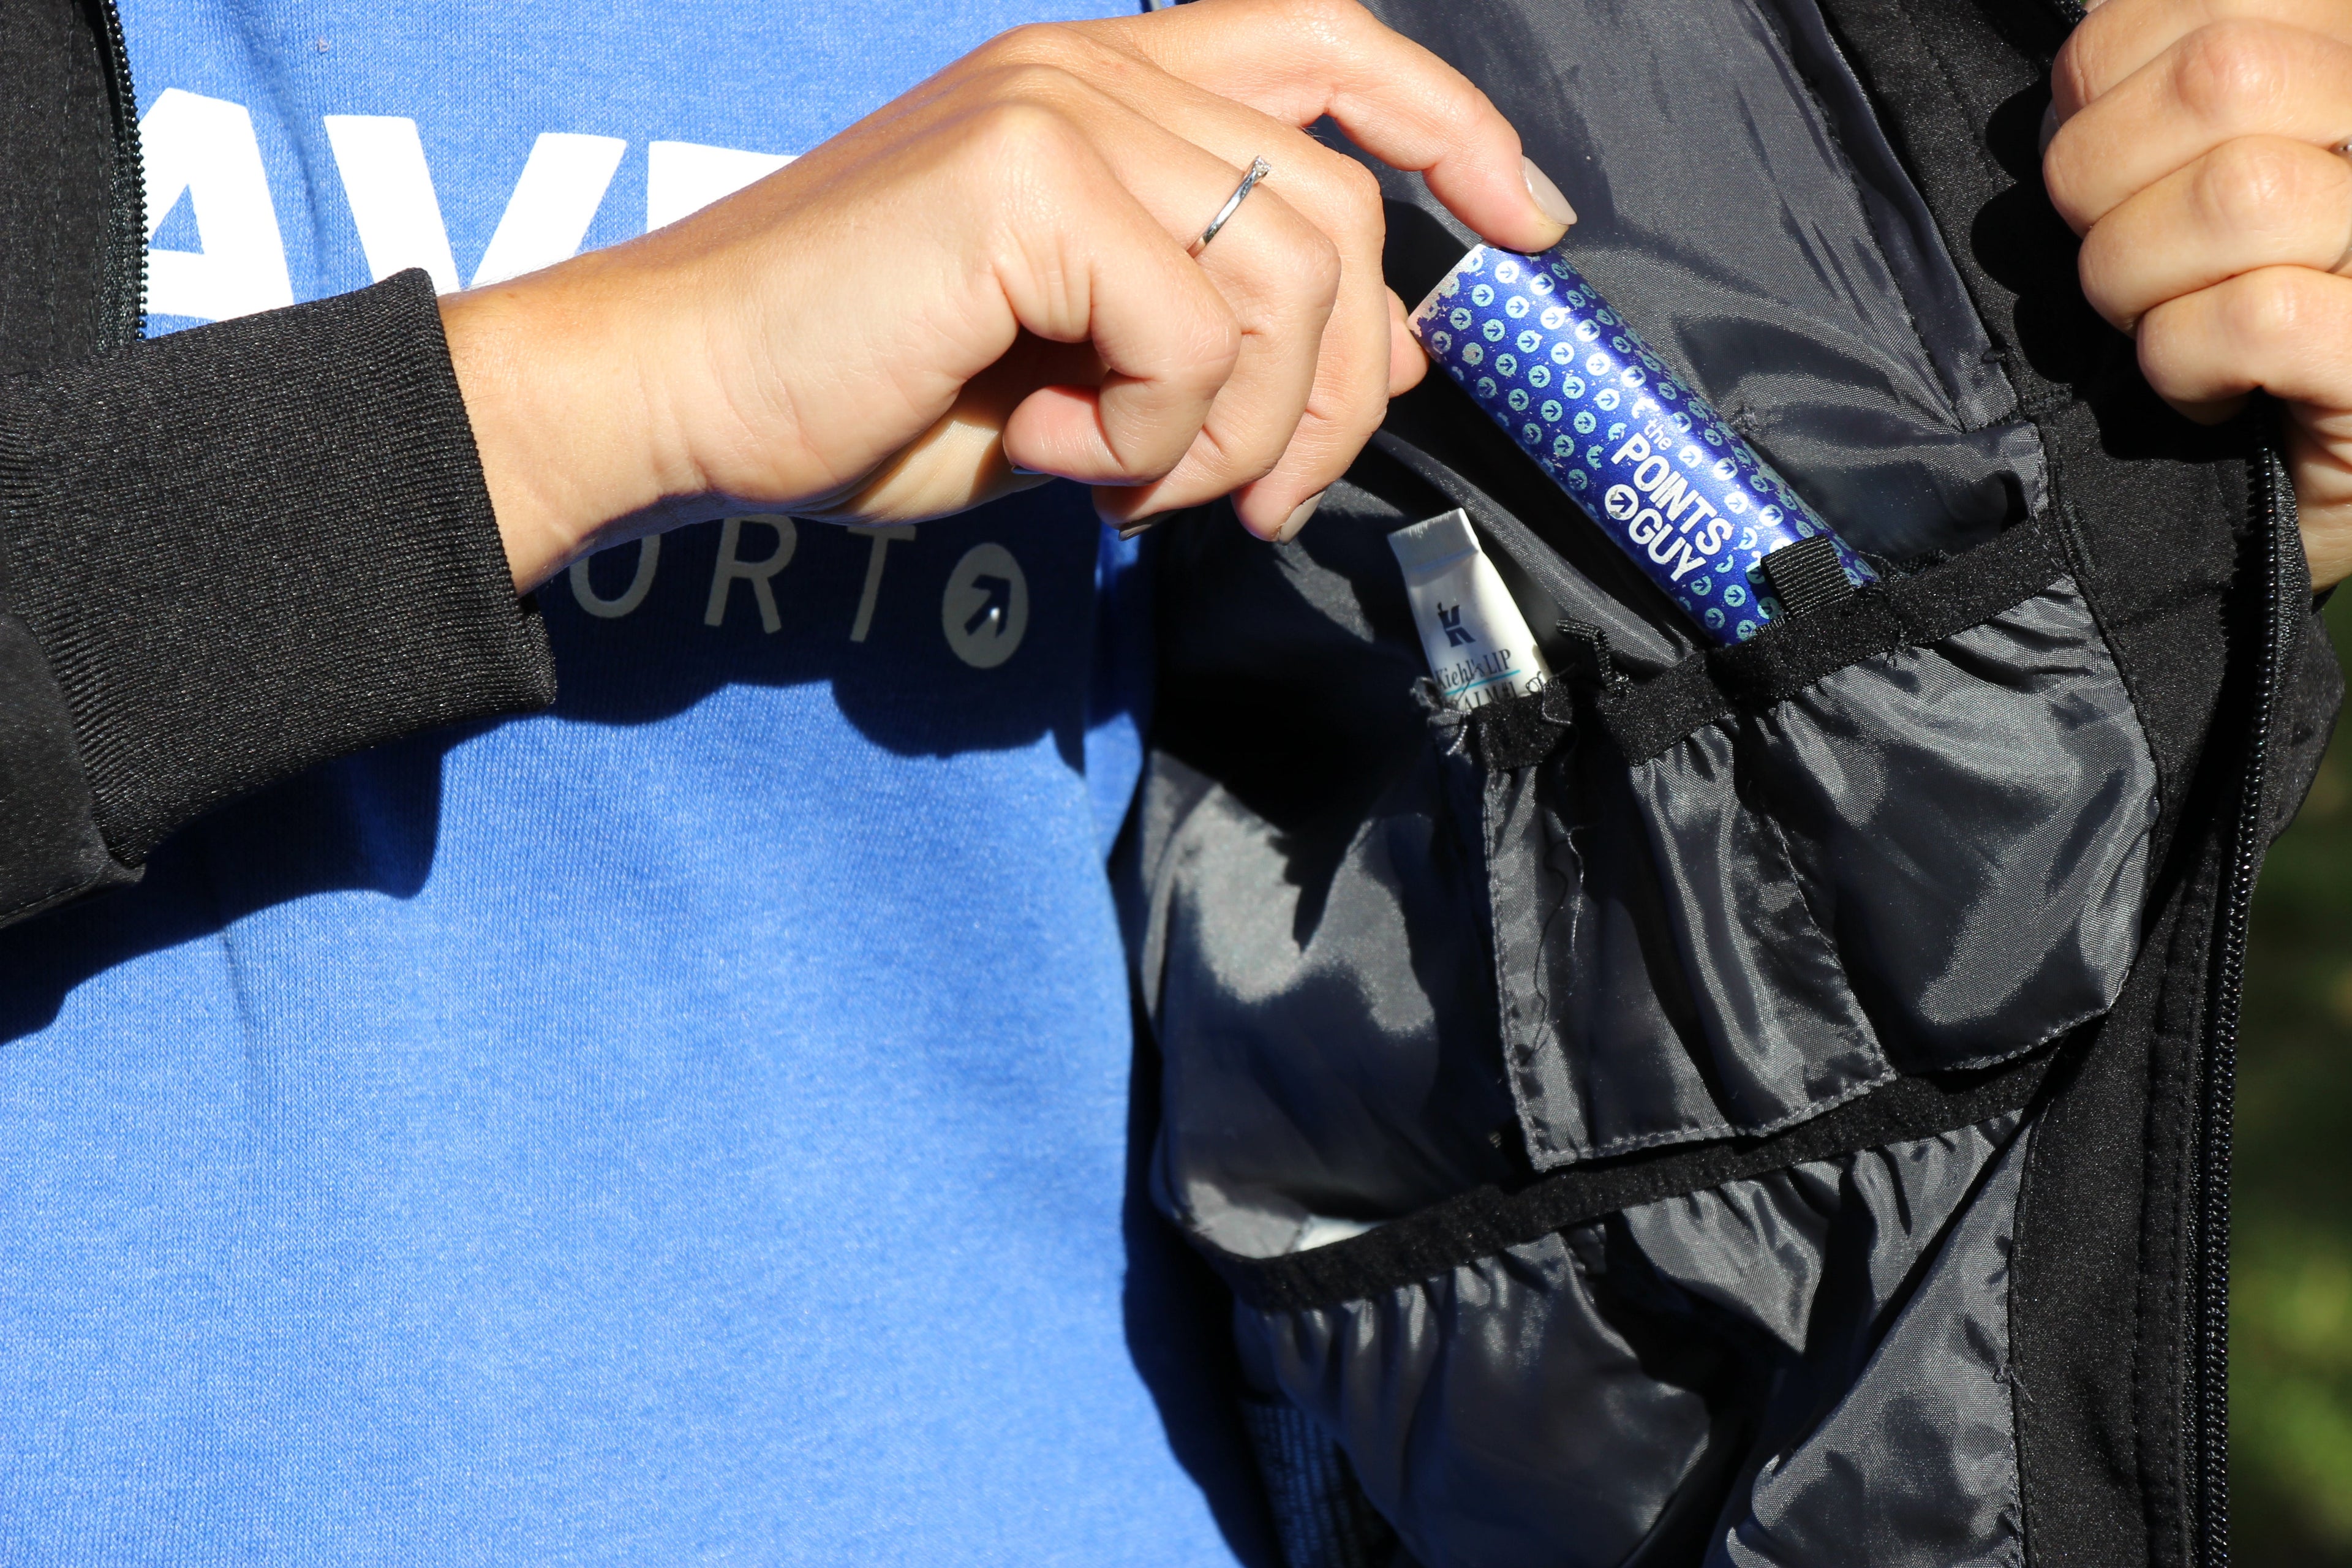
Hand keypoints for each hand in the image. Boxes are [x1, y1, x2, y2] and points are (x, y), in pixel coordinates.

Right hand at [442, 0, 1575, 590]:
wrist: (681, 393)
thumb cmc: (867, 383)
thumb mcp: (1087, 364)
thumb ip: (1235, 332)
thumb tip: (1398, 345)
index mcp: (1107, 84)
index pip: (1334, 49)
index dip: (1451, 127)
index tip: (1527, 227)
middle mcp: (1095, 64)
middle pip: (1338, 216)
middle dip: (1333, 397)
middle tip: (1255, 504)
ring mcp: (1063, 106)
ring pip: (1290, 285)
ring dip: (1236, 433)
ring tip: (1125, 482)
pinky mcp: (1031, 178)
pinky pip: (1193, 342)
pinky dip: (1143, 440)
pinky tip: (1047, 451)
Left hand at [2046, 0, 2351, 587]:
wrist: (2315, 481)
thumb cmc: (2232, 327)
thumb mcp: (2183, 186)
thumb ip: (2153, 104)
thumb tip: (2078, 75)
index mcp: (2342, 67)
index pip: (2205, 5)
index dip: (2104, 82)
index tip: (2100, 167)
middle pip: (2223, 76)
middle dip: (2105, 179)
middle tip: (2118, 255)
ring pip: (2237, 194)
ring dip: (2138, 280)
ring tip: (2159, 324)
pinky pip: (2257, 315)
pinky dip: (2186, 362)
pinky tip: (2205, 389)